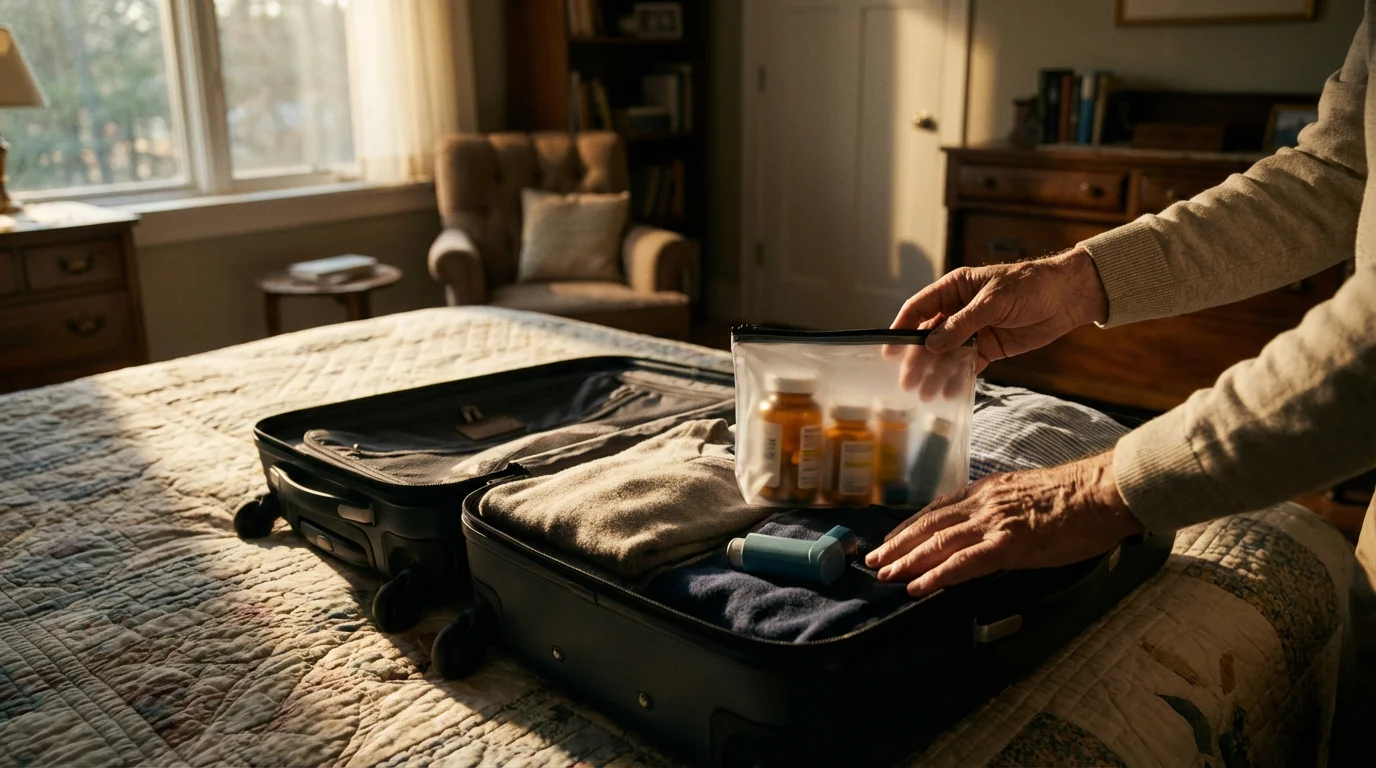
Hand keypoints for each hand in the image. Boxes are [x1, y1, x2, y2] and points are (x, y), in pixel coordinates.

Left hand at [865, 451, 1143, 596]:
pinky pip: (964, 563)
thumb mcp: (1027, 494)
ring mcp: (993, 523)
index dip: (910, 526)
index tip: (891, 540)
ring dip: (907, 561)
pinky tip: (918, 587)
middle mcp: (983, 503)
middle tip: (873, 561)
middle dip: (898, 544)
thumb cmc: (1077, 497)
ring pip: (938, 543)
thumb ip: (1003, 508)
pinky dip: (937, 575)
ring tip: (884, 574)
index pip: (938, 509)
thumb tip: (990, 526)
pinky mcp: (1009, 544)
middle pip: (929, 525)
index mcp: (987, 491)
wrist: (1103, 492)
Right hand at [890, 248, 1109, 373]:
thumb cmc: (1029, 286)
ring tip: (925, 395)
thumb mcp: (993, 301)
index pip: (919, 308)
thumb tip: (931, 345)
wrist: (1067, 297)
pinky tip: (949, 392)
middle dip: (918, 360)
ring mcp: (973, 330)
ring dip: (936, 373)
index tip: (889, 351)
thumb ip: (962, 324)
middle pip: (929, 337)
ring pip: (947, 354)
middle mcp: (959, 310)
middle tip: (907, 383)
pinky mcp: (989, 347)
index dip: (901, 328)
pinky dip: (958, 378)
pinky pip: (968, 364)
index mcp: (954, 289)